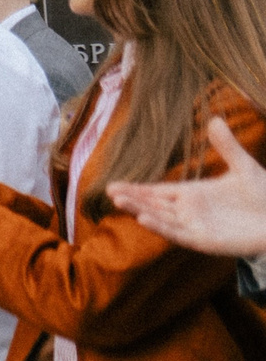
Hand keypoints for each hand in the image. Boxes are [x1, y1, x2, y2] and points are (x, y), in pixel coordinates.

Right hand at [109, 116, 265, 255]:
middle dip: (131, 198)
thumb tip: (215, 119)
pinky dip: (159, 227)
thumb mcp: (243, 166)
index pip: (157, 191)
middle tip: (110, 191)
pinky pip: (177, 233)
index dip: (136, 188)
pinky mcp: (203, 241)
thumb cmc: (264, 196)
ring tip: (119, 200)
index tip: (113, 185)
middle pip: (153, 204)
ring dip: (139, 210)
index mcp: (193, 194)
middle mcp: (189, 211)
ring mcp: (194, 226)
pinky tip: (144, 218)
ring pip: (160, 218)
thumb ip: (226, 146)